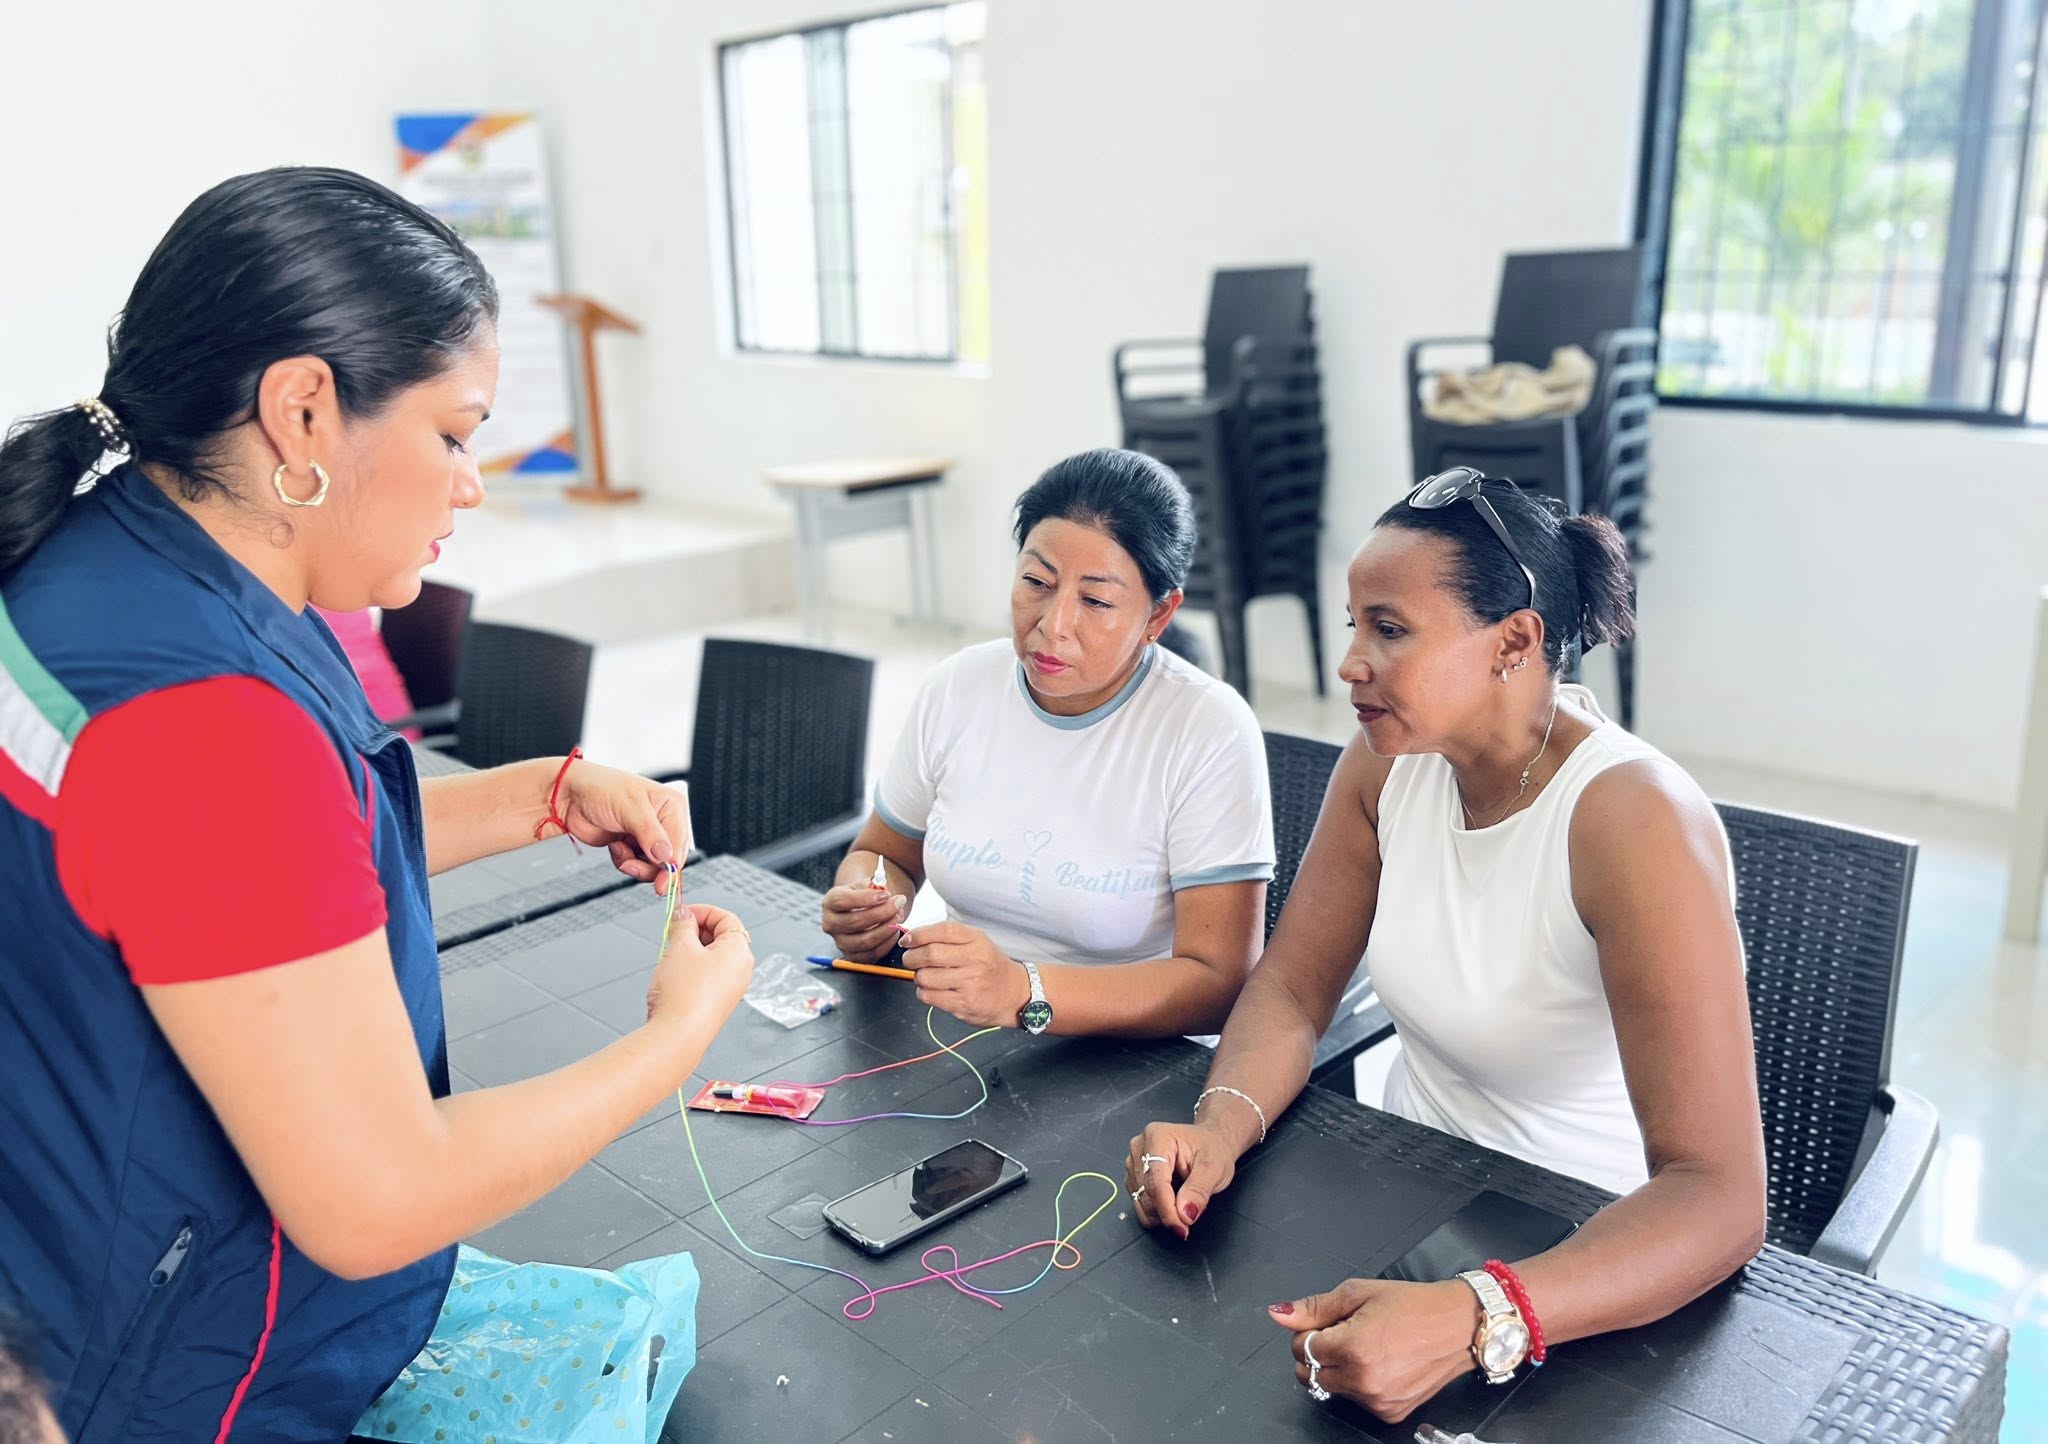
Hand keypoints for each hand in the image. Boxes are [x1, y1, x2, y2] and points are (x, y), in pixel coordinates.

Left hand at [554, 762, 690, 893]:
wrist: (571, 796)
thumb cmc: (600, 788)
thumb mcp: (629, 807)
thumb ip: (650, 833)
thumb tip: (667, 856)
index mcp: (672, 806)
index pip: (679, 844)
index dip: (672, 866)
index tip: (663, 883)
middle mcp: (664, 821)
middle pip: (669, 859)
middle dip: (649, 866)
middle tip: (629, 865)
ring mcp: (648, 835)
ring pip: (653, 866)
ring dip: (634, 864)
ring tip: (619, 850)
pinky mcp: (633, 845)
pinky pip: (637, 866)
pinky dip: (624, 861)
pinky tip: (615, 846)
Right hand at [646, 902, 753, 1027]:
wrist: (679, 1035)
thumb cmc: (684, 993)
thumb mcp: (680, 946)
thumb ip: (682, 925)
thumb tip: (683, 914)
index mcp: (739, 951)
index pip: (727, 918)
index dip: (703, 911)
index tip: (682, 913)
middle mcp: (741, 969)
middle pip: (721, 936)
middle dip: (695, 930)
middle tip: (673, 932)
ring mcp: (732, 987)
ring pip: (712, 957)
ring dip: (691, 950)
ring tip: (671, 955)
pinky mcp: (719, 1002)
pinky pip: (708, 975)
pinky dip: (692, 968)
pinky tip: (674, 975)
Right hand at [820, 883, 906, 963]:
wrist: (859, 910)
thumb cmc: (863, 895)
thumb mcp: (865, 884)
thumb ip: (874, 884)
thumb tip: (884, 890)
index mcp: (830, 902)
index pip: (842, 901)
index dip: (865, 898)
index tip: (886, 894)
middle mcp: (830, 924)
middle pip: (855, 921)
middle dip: (882, 912)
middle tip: (899, 903)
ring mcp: (840, 942)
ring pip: (865, 941)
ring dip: (887, 929)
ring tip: (899, 916)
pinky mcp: (852, 956)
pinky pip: (872, 954)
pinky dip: (887, 943)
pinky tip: (895, 931)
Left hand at [899, 922, 1028, 1027]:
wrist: (1015, 994)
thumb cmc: (989, 965)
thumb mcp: (977, 942)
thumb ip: (948, 938)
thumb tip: (911, 938)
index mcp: (977, 941)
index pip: (943, 931)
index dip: (919, 934)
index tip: (907, 940)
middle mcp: (975, 961)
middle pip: (930, 954)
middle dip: (911, 957)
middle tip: (910, 959)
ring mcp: (970, 984)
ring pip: (926, 978)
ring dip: (918, 977)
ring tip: (926, 976)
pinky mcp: (963, 1005)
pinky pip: (929, 997)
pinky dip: (924, 992)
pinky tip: (933, 989)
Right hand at [1124, 1118, 1242, 1239]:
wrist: (1210, 1143)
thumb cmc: (1212, 1149)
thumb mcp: (1215, 1168)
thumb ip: (1199, 1191)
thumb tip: (1184, 1214)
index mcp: (1158, 1138)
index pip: (1155, 1182)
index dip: (1168, 1210)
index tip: (1182, 1228)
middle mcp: (1140, 1147)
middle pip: (1145, 1194)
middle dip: (1167, 1213)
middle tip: (1190, 1217)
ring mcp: (1134, 1162)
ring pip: (1140, 1201)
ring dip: (1161, 1212)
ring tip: (1184, 1201)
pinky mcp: (1133, 1176)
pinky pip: (1139, 1203)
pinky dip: (1156, 1210)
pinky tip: (1173, 1200)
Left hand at [1271, 1278, 1477, 1421]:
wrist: (1460, 1327)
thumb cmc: (1414, 1305)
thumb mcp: (1359, 1293)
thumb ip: (1315, 1307)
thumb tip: (1280, 1314)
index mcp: (1352, 1348)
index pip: (1300, 1349)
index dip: (1308, 1332)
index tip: (1326, 1323)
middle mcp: (1363, 1381)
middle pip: (1309, 1374)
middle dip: (1317, 1353)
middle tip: (1343, 1333)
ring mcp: (1377, 1401)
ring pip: (1331, 1388)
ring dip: (1337, 1368)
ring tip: (1367, 1345)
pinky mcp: (1390, 1412)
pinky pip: (1357, 1400)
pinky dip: (1359, 1383)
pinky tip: (1381, 1362)